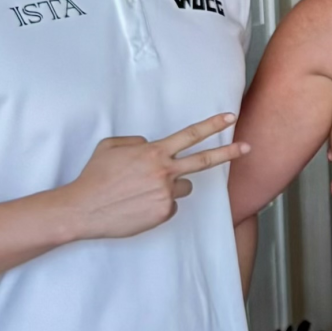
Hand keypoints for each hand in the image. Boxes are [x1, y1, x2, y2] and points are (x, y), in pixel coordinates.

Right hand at [57, 116, 246, 240]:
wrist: (83, 208)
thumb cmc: (95, 177)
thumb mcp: (111, 146)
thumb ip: (137, 142)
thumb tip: (152, 147)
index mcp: (153, 152)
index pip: (189, 135)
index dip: (212, 125)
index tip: (230, 117)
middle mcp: (164, 171)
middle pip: (204, 160)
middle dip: (228, 152)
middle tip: (247, 147)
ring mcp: (166, 194)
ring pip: (183, 187)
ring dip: (171, 186)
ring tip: (143, 191)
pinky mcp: (163, 213)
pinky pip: (170, 205)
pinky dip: (159, 205)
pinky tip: (138, 205)